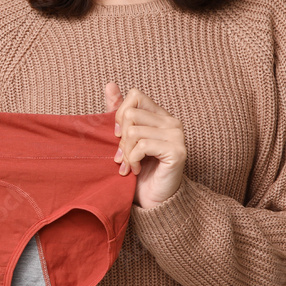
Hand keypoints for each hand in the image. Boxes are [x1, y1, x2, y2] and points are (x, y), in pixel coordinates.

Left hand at [105, 82, 186, 208]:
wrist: (154, 200)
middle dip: (121, 139)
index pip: (134, 96)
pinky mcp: (177, 151)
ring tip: (130, 164)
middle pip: (130, 115)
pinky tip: (138, 169)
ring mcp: (177, 136)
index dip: (120, 115)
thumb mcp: (124, 139)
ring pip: (134, 131)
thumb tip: (109, 84)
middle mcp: (172, 122)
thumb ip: (118, 112)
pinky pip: (143, 146)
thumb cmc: (139, 170)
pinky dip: (134, 159)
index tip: (118, 136)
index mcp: (160, 116)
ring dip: (126, 152)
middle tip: (123, 156)